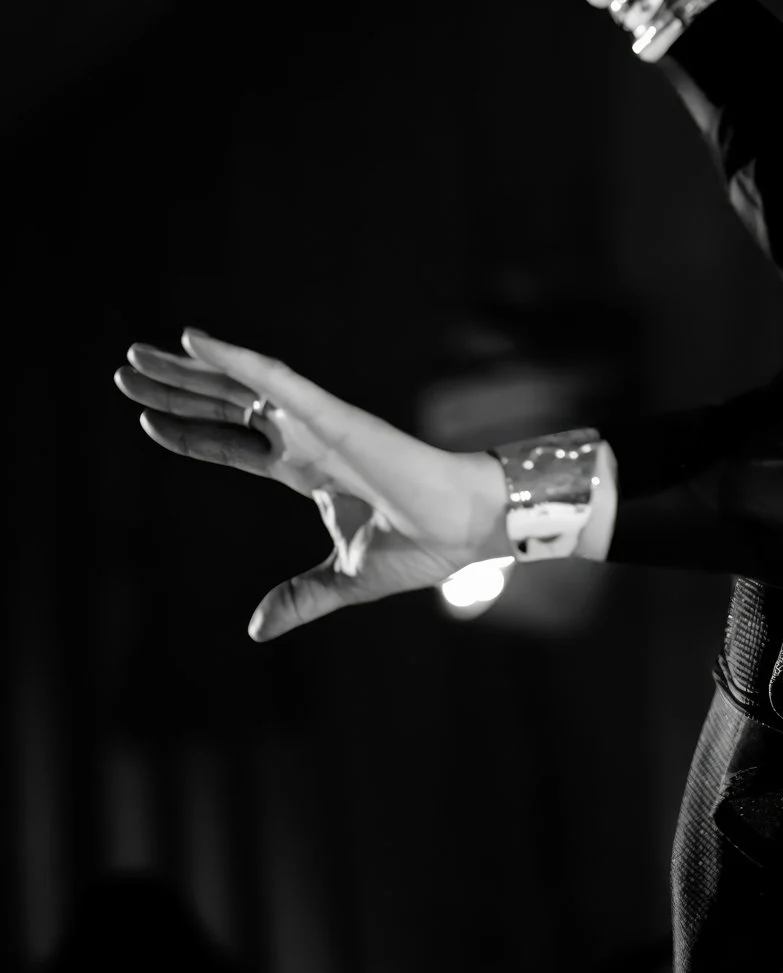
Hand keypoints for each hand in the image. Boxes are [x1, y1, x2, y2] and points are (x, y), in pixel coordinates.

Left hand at [114, 331, 509, 641]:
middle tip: (126, 371)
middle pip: (226, 406)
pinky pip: (275, 379)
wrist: (466, 529)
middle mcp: (305, 439)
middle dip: (175, 390)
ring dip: (188, 369)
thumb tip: (255, 631)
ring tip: (139, 354)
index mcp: (306, 471)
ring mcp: (316, 422)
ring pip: (239, 386)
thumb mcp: (343, 579)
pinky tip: (193, 342)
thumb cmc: (420, 548)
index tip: (145, 422)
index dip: (190, 434)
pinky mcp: (332, 414)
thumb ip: (299, 598)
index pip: (233, 446)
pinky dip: (234, 359)